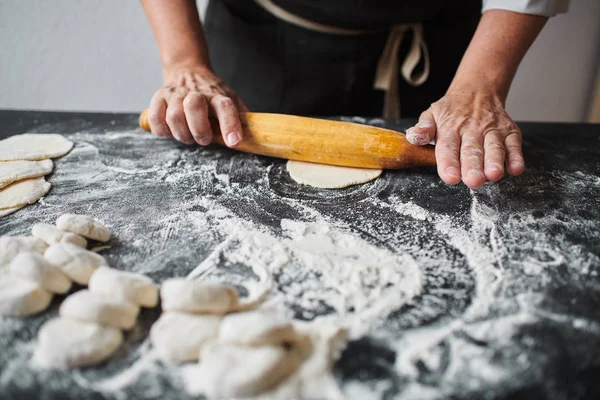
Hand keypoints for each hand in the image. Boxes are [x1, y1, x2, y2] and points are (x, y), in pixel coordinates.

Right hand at [147, 65, 247, 146]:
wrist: (187, 70)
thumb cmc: (212, 93)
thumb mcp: (231, 99)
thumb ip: (242, 117)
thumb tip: (257, 135)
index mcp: (217, 96)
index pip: (226, 107)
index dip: (230, 125)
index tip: (234, 142)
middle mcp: (196, 93)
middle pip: (194, 107)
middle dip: (199, 130)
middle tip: (203, 139)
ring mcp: (176, 94)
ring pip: (174, 116)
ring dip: (182, 134)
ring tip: (188, 136)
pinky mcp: (159, 98)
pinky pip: (156, 118)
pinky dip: (162, 130)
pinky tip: (170, 131)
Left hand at [406, 88, 524, 188]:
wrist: (478, 89)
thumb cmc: (451, 110)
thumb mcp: (431, 115)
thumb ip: (423, 129)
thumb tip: (412, 137)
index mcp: (450, 128)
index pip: (448, 147)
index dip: (449, 163)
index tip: (450, 177)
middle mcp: (472, 129)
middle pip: (472, 150)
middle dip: (473, 166)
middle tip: (473, 181)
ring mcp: (492, 130)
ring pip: (494, 147)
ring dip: (495, 161)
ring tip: (493, 175)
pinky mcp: (509, 131)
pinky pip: (514, 144)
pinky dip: (516, 156)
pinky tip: (515, 169)